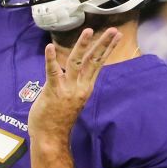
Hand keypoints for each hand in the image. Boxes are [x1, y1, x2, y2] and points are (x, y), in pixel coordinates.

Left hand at [28, 27, 120, 142]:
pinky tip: (49, 47)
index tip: (117, 36)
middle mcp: (80, 86)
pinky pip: (53, 72)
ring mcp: (67, 88)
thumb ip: (74, 84)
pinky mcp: (53, 90)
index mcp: (85, 87)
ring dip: (82, 45)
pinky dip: (51, 59)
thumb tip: (73, 71)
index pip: (99, 64)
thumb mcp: (72, 99)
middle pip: (94, 61)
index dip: (107, 49)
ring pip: (77, 62)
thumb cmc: (58, 119)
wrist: (51, 138)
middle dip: (104, 44)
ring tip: (88, 30)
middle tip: (113, 29)